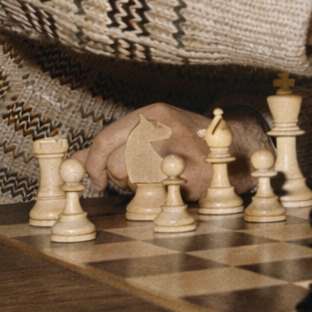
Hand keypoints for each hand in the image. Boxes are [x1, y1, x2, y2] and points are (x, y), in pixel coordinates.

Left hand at [73, 103, 268, 200]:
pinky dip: (160, 196)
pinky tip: (172, 189)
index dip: (95, 166)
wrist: (236, 151)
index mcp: (153, 114)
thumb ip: (111, 147)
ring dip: (140, 189)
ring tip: (156, 182)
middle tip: (134, 182)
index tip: (97, 182)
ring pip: (137, 179)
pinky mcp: (197, 175)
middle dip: (120, 180)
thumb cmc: (185, 145)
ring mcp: (182, 149)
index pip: (105, 139)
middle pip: (118, 163)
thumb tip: (75, 161)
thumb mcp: (149, 135)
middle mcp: (166, 126)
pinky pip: (160, 193)